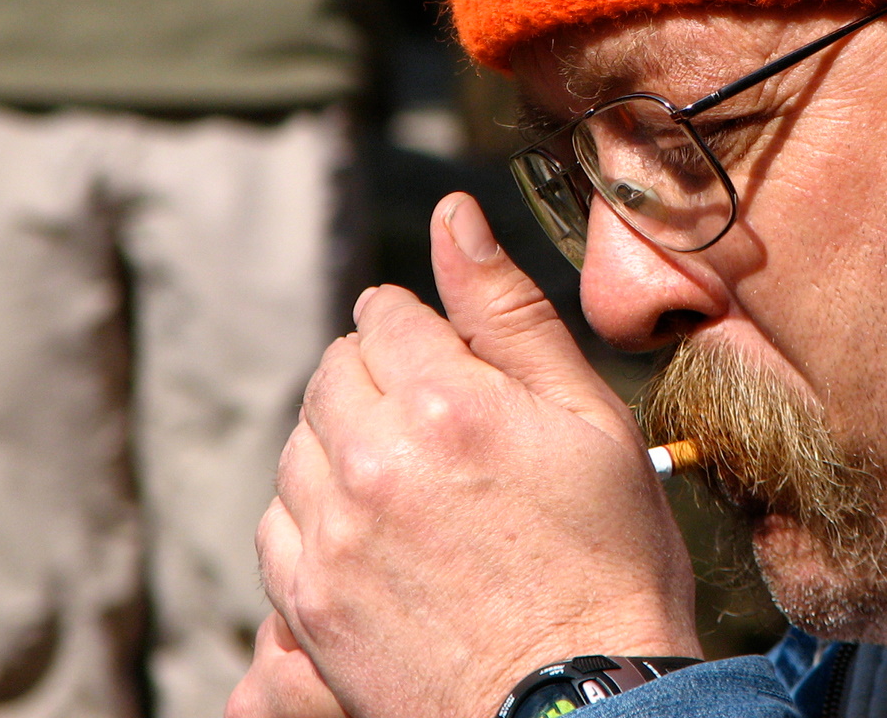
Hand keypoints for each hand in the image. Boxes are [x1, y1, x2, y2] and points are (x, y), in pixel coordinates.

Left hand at [241, 193, 699, 717]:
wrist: (583, 702)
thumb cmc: (609, 559)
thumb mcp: (588, 418)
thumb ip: (509, 312)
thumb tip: (454, 217)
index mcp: (443, 401)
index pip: (382, 313)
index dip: (423, 330)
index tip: (455, 365)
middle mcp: (370, 461)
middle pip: (332, 372)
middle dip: (379, 378)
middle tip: (443, 427)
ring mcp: (329, 539)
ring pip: (299, 445)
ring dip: (344, 444)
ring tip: (415, 483)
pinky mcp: (308, 605)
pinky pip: (277, 525)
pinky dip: (315, 513)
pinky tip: (375, 533)